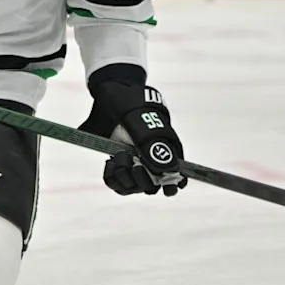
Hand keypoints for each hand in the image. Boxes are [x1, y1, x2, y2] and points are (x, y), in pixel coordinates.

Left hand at [79, 82, 187, 196]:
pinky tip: (110, 162)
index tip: (166, 189)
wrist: (109, 95)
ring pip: (132, 187)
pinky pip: (116, 183)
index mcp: (166, 148)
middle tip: (133, 162)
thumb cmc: (131, 104)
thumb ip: (153, 146)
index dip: (172, 184)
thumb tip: (168, 171)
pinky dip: (111, 176)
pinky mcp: (118, 164)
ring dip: (123, 176)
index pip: (175, 174)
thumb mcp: (142, 121)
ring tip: (118, 156)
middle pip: (152, 186)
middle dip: (142, 179)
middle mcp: (151, 159)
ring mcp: (134, 163)